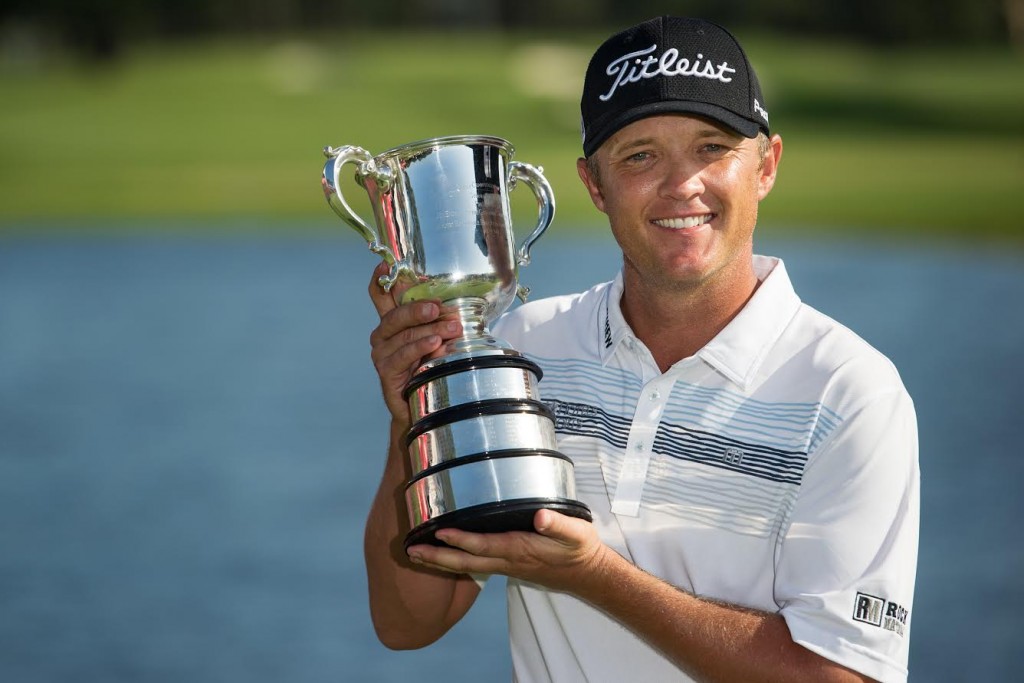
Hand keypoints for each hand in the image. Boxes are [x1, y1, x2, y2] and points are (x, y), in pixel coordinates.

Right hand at [367, 262, 462, 422]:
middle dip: (418, 309)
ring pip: (404, 335)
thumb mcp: (437, 337)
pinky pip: (402, 355)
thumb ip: (439, 320)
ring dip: (430, 330)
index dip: (380, 279)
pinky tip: (434, 343)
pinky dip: (419, 348)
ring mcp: (382, 353)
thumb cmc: (432, 366)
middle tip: (439, 307)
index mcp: (393, 321)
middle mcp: (383, 334)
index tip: (384, 264)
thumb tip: (458, 302)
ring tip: (451, 328)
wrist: (423, 406)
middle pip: (395, 314)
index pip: (380, 294)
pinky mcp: (386, 372)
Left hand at [405, 509, 609, 594]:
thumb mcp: (575, 533)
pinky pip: (473, 563)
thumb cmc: (579, 549)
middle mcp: (506, 560)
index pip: (483, 546)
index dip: (461, 539)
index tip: (439, 531)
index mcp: (519, 550)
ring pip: (466, 564)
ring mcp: (504, 564)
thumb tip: (540, 517)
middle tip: (410, 552)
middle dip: (437, 557)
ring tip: (414, 554)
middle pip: (465, 561)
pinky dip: (454, 558)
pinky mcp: (506, 563)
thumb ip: (558, 524)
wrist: (585, 573)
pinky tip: (442, 552)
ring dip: (440, 560)